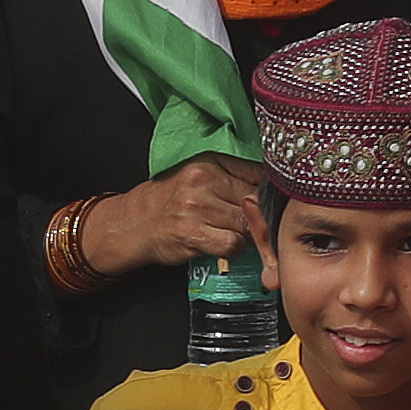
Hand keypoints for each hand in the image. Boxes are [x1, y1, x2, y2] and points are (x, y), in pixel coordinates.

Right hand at [87, 157, 266, 277]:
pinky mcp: (191, 234)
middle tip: (250, 220)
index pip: (258, 172)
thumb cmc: (174, 201)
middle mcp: (203, 181)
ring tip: (230, 230)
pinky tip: (221, 243)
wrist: (134, 224)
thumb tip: (276, 186)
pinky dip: (233, 247)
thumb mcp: (201, 177)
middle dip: (257, 214)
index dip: (268, 190)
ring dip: (245, 232)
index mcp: (209, 162)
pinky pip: (232, 243)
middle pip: (255, 199)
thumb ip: (235, 176)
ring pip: (246, 223)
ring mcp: (196, 208)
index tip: (271, 199)